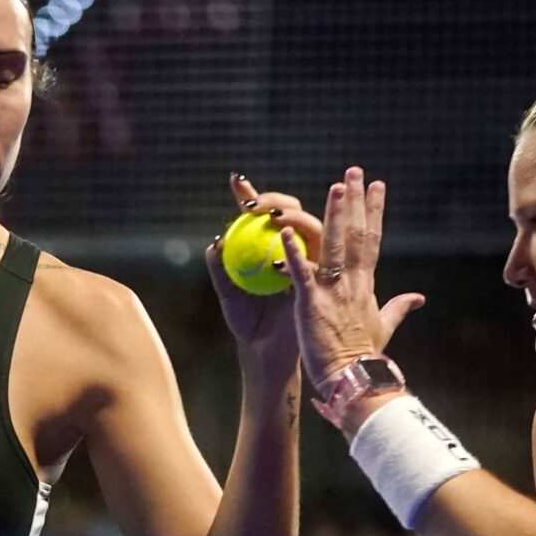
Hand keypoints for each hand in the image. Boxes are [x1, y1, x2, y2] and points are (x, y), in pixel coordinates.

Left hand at [203, 172, 324, 390]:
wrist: (266, 355)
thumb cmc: (249, 325)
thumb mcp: (228, 294)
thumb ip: (220, 267)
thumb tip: (217, 241)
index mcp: (275, 250)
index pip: (264, 215)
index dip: (251, 195)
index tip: (236, 181)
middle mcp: (296, 252)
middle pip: (294, 214)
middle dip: (277, 201)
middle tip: (255, 205)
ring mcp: (311, 266)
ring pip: (311, 229)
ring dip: (293, 217)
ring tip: (271, 217)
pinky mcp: (318, 284)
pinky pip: (309, 263)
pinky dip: (296, 250)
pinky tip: (282, 242)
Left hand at [278, 167, 426, 423]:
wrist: (355, 380)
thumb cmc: (366, 357)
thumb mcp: (384, 328)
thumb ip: (399, 308)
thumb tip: (418, 297)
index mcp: (367, 285)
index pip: (373, 240)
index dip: (375, 211)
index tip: (377, 185)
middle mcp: (353, 282)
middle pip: (357, 233)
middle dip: (356, 200)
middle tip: (353, 170)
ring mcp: (333, 290)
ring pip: (334, 244)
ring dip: (335, 213)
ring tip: (336, 186)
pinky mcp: (311, 303)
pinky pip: (301, 272)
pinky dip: (292, 251)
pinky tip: (283, 230)